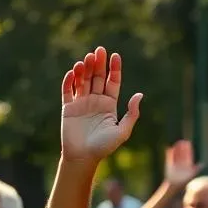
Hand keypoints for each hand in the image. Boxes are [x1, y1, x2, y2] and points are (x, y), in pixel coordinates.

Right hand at [60, 47, 141, 161]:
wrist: (83, 157)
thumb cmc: (105, 147)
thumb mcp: (123, 131)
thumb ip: (132, 114)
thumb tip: (140, 94)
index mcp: (109, 105)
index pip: (112, 82)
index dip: (114, 69)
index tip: (115, 55)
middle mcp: (95, 101)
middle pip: (97, 78)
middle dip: (98, 64)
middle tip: (100, 50)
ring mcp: (81, 103)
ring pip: (82, 81)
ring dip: (84, 69)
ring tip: (87, 59)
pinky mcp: (68, 107)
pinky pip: (67, 91)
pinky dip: (69, 81)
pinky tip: (73, 72)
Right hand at [165, 140, 200, 186]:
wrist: (175, 185)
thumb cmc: (184, 181)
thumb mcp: (191, 174)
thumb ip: (196, 169)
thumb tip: (202, 164)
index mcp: (187, 165)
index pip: (188, 155)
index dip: (188, 149)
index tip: (188, 143)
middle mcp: (182, 164)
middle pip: (183, 154)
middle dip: (183, 148)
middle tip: (183, 141)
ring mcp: (176, 164)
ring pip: (177, 155)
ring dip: (177, 149)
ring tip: (177, 143)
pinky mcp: (170, 165)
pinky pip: (170, 158)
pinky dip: (170, 153)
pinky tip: (170, 148)